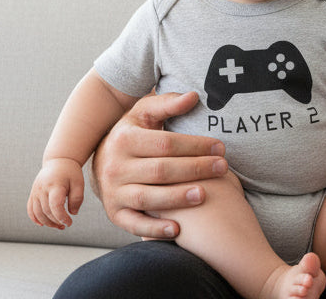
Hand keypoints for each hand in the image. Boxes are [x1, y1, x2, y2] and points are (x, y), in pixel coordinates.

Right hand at [28, 158, 83, 229]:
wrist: (59, 160)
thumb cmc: (71, 173)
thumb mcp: (79, 182)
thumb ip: (77, 198)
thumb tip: (73, 213)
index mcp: (55, 185)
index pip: (55, 205)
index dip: (62, 217)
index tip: (69, 223)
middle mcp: (43, 189)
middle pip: (46, 211)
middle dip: (56, 221)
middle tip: (65, 226)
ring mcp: (36, 191)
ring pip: (37, 213)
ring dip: (47, 222)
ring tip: (58, 226)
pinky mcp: (33, 193)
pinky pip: (30, 209)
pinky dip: (35, 218)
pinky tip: (42, 224)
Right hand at [91, 91, 228, 238]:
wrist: (102, 159)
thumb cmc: (133, 131)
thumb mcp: (145, 112)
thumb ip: (168, 103)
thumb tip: (194, 96)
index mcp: (125, 139)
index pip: (166, 144)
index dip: (195, 145)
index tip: (220, 147)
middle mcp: (115, 167)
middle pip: (161, 170)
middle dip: (195, 169)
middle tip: (222, 168)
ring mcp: (113, 192)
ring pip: (148, 198)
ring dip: (177, 198)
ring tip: (205, 194)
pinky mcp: (115, 213)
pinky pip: (134, 224)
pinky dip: (154, 229)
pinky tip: (178, 230)